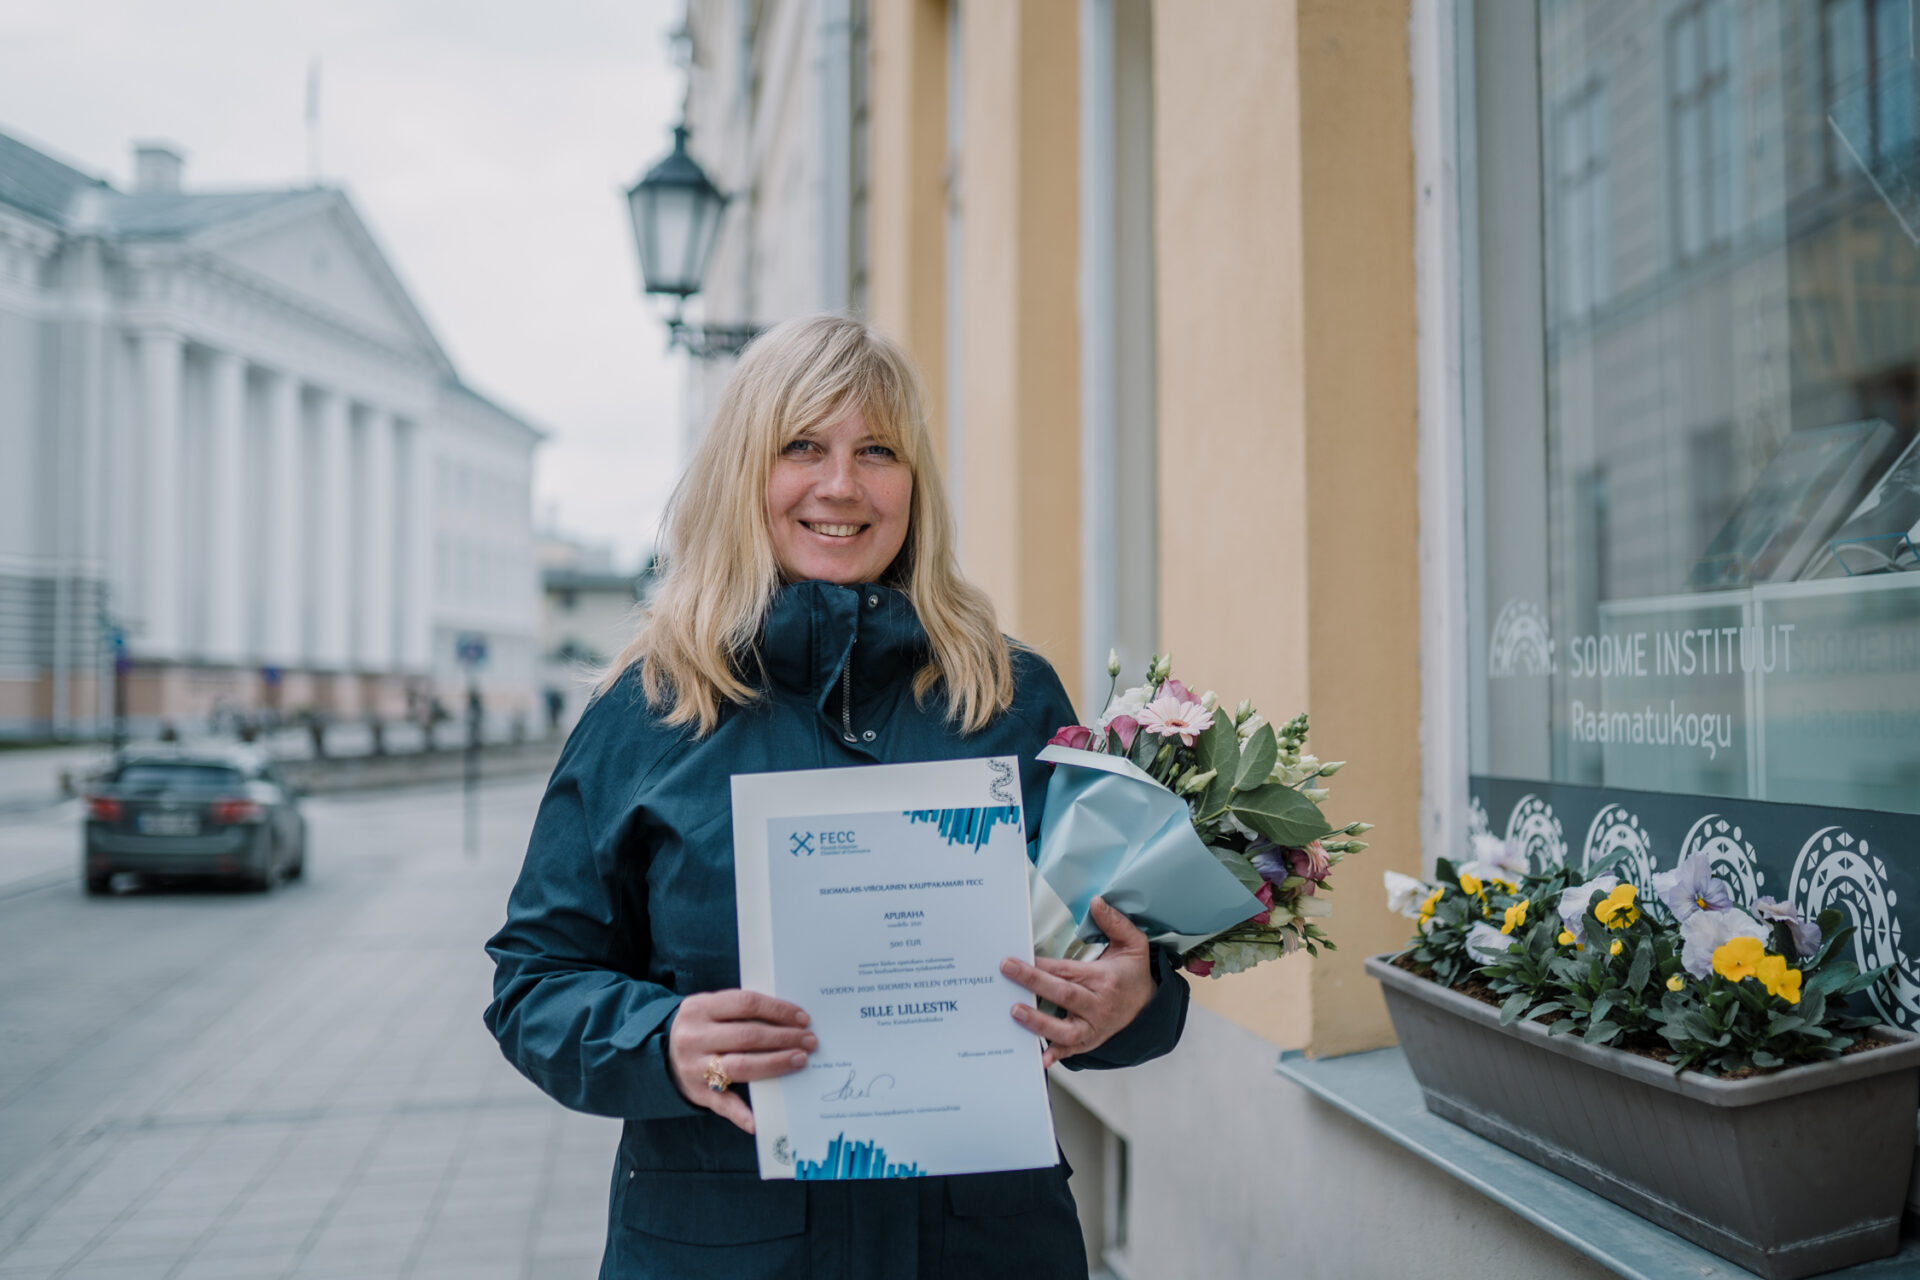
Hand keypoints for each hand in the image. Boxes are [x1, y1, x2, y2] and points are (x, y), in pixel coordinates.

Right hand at [667, 990, 815, 1132]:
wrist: (662, 1055)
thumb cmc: (702, 1028)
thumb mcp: (712, 1010)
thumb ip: (742, 1011)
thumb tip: (791, 1018)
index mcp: (699, 1008)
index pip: (746, 1004)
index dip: (778, 1010)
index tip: (803, 1018)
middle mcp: (694, 1037)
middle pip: (748, 1036)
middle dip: (784, 1038)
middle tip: (809, 1041)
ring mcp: (694, 1067)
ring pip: (741, 1066)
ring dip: (775, 1064)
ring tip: (800, 1060)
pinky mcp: (697, 1093)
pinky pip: (724, 1105)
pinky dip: (743, 1114)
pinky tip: (761, 1120)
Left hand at [1000, 897, 1155, 1067]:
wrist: (1148, 1007)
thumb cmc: (1133, 974)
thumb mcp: (1133, 944)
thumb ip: (1115, 922)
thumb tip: (1097, 902)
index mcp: (1104, 979)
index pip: (1068, 971)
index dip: (1043, 964)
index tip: (1018, 957)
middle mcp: (1098, 1006)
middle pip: (1063, 994)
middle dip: (1033, 982)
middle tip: (1007, 970)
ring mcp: (1093, 1028)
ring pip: (1065, 1029)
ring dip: (1039, 1022)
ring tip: (1015, 1011)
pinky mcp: (1088, 1043)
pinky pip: (1070, 1051)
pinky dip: (1055, 1055)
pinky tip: (1039, 1059)